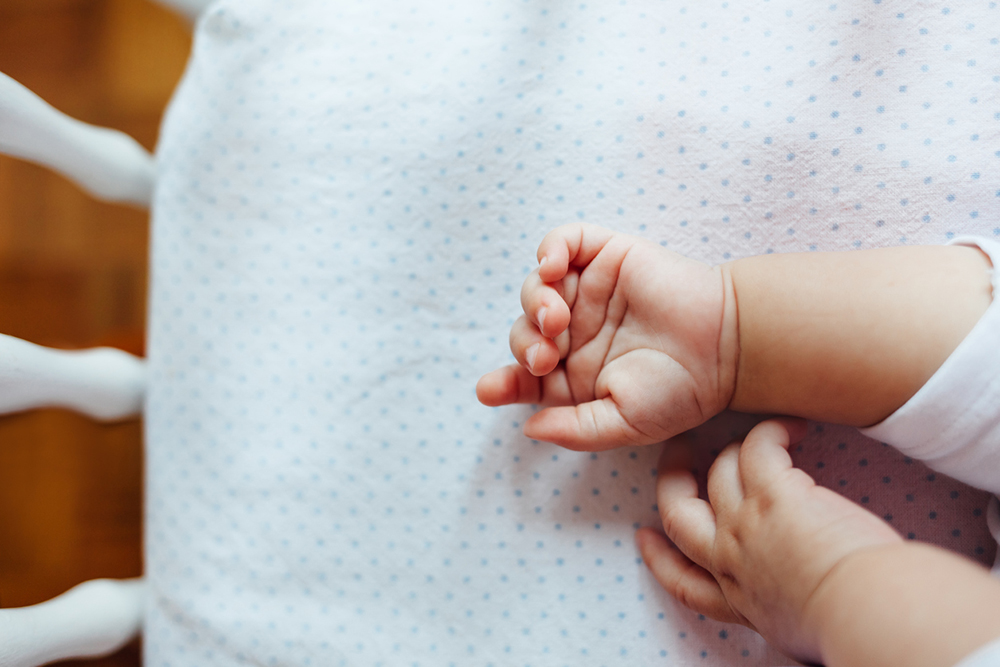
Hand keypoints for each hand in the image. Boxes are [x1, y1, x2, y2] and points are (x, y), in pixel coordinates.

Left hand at [476, 223, 738, 449]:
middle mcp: (575, 332)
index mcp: (573, 375)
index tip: (490, 390)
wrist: (726, 347)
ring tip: (556, 320)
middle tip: (544, 357)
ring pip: (536, 288)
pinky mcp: (605, 255)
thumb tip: (528, 427)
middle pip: (523, 332)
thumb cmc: (681, 391)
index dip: (503, 383)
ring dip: (534, 303)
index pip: (523, 377)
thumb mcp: (624, 424)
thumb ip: (574, 430)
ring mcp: (588, 291)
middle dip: (524, 346)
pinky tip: (552, 267)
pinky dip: (549, 249)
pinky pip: (563, 241)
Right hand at [636, 419, 901, 662]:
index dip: (659, 557)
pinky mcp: (774, 494)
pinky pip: (756, 447)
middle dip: (671, 482)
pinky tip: (792, 428)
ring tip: (756, 437)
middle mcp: (730, 561)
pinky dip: (770, 432)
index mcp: (738, 600)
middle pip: (677, 514)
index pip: (684, 580)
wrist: (864, 615)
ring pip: (718, 472)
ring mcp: (746, 524)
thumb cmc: (849, 630)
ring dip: (732, 449)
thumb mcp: (799, 637)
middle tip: (677, 455)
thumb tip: (800, 615)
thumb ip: (785, 615)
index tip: (647, 538)